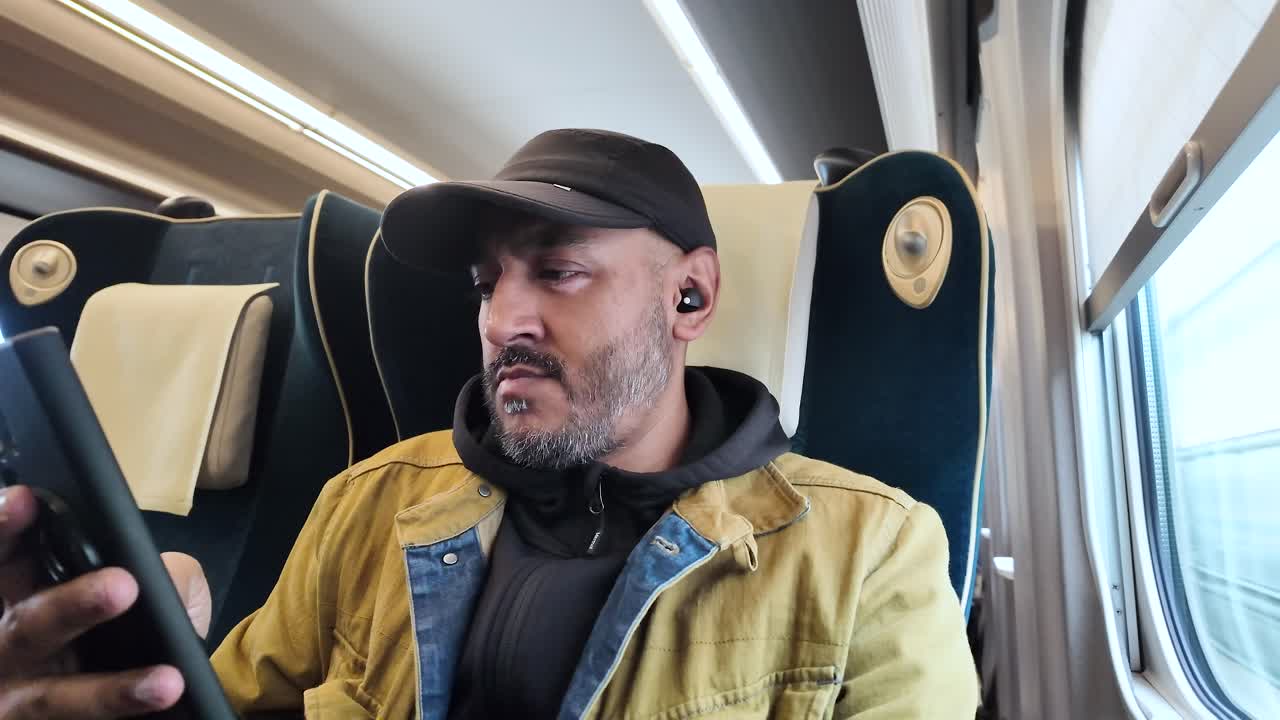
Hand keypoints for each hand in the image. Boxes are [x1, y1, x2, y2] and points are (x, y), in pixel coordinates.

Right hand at [0, 485, 209, 717]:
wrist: (134, 700)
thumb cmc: (132, 630)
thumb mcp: (150, 589)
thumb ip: (160, 573)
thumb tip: (168, 578)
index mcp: (20, 596)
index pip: (5, 557)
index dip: (7, 528)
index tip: (27, 500)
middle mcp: (7, 648)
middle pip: (28, 626)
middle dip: (72, 606)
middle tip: (122, 586)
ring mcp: (16, 701)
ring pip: (52, 700)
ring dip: (108, 692)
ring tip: (167, 681)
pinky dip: (116, 718)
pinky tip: (163, 707)